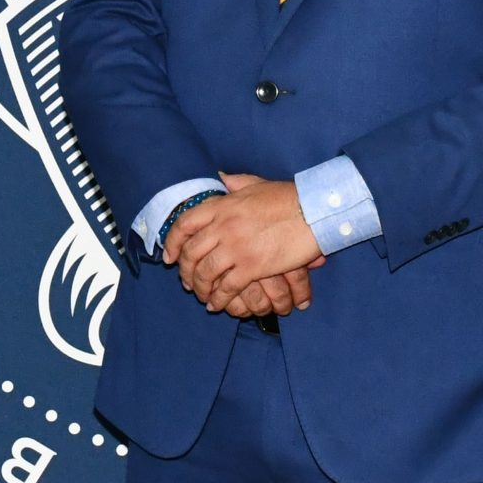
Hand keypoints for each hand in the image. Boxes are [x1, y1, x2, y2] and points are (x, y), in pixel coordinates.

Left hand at [168, 175, 323, 309]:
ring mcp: (236, 247)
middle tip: (187, 282)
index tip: (169, 257)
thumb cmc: (289, 197)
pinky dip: (219, 298)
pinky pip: (227, 287)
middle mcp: (223, 226)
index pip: (185, 224)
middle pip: (191, 253)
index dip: (173, 243)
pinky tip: (218, 304)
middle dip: (185, 271)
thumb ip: (236, 183)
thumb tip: (221, 177)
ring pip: (205, 272)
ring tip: (203, 297)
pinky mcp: (252, 266)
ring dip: (201, 288)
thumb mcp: (257, 184)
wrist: (313, 211)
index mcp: (222, 206)